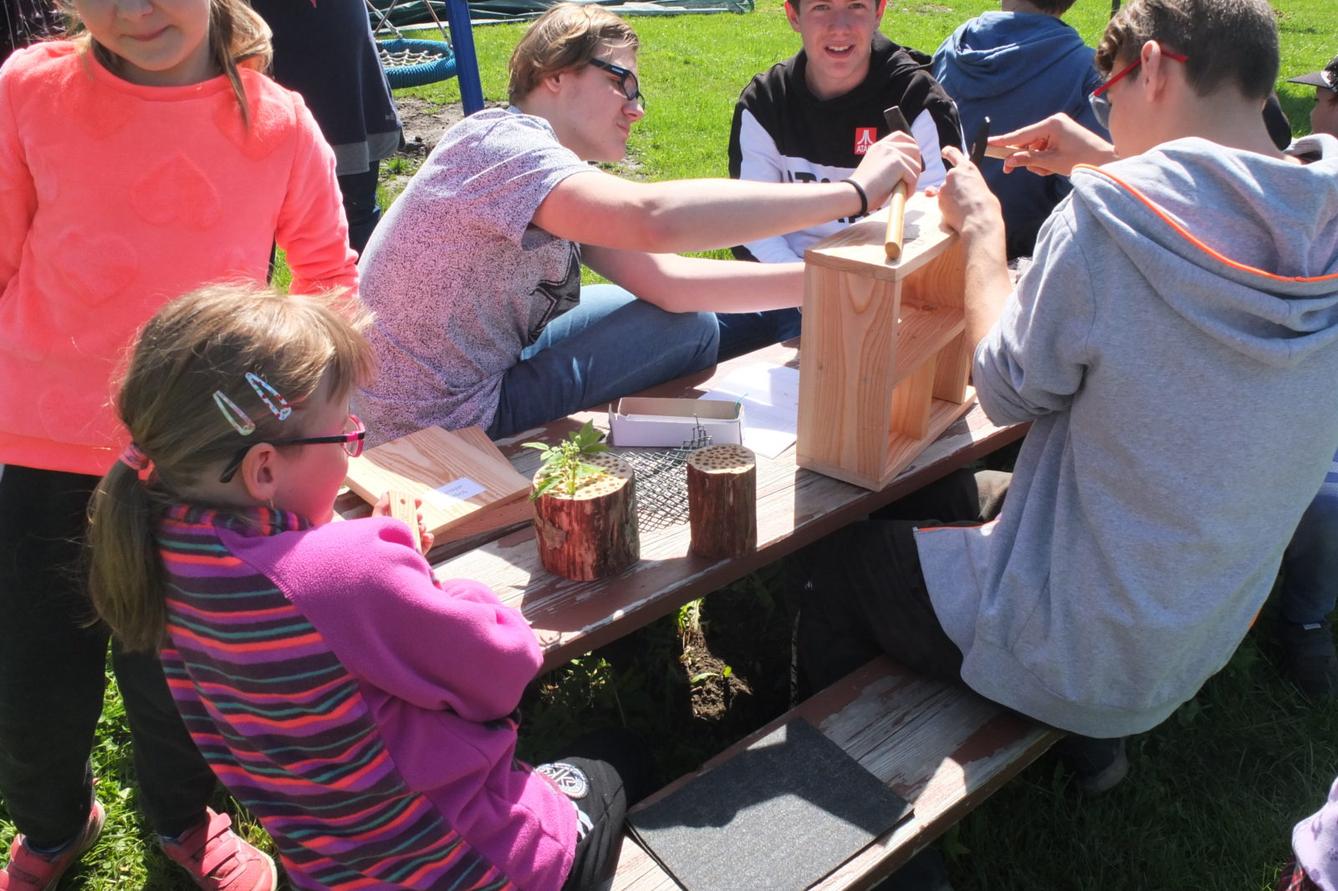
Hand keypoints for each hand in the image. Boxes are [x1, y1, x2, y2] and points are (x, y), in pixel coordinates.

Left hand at [372, 492, 434, 553]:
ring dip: (423, 526)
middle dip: (418, 515)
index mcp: (391, 524)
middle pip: (414, 518)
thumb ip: (381, 507)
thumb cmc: (379, 543)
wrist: (387, 566)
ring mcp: (411, 542)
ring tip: (419, 529)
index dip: (411, 504)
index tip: (419, 500)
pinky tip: (425, 537)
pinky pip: (427, 541)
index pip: (402, 511)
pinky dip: (428, 537)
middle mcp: (401, 532)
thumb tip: (386, 493)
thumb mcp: (377, 521)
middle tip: (418, 516)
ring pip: (422, 528)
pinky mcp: (418, 552)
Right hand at [848, 130, 921, 209]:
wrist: (854, 195)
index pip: (901, 136)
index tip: (913, 161)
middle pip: (914, 148)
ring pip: (916, 165)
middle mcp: (886, 146)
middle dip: (917, 165)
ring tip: (903, 191)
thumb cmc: (863, 190)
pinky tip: (901, 195)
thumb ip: (889, 163)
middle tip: (910, 181)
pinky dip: (911, 188)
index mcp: (879, 146)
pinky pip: (913, 177)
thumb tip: (908, 168)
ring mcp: (892, 152)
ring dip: (913, 181)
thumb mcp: (876, 169)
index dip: (911, 146)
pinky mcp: (897, 163)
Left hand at [931, 146, 1003, 238]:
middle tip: (964, 199)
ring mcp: (944, 187)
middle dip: (954, 187)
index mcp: (967, 168)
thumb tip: (967, 188)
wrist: (979, 220)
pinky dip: (947, 207)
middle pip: (950, 179)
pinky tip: (957, 213)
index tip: (944, 152)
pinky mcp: (938, 200)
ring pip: (945, 191)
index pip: (954, 153)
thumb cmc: (987, 206)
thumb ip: (971, 183)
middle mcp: (953, 174)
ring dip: (950, 198)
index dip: (948, 152)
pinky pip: (941, 202)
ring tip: (963, 208)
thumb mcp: (981, 187)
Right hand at [990, 113, 1115, 177]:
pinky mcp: (1060, 136)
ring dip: (1035, 161)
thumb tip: (1009, 160)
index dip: (1003, 141)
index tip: (988, 143)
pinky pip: (1042, 148)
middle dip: (1022, 156)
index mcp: (1052, 124)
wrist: (1106, 161)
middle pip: (1026, 141)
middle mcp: (1053, 122)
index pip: (1021, 134)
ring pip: (1033, 147)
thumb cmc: (1083, 159)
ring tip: (1047, 170)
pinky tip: (1052, 166)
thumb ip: (1028, 159)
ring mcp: (1057, 128)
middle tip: (1009, 170)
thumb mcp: (1051, 162)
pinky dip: (1043, 159)